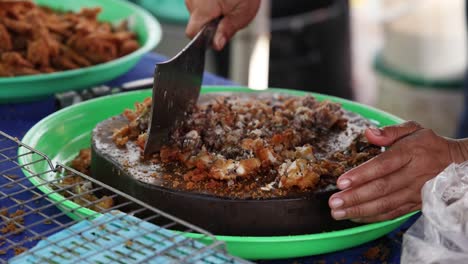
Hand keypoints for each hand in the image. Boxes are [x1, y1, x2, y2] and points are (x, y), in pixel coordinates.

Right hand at [185, 0, 260, 49]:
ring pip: (197, 8)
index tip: (215, 35)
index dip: (203, 38)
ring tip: (227, 2)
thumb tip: (216, 45)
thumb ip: (227, 30)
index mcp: (202, 8)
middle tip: (227, 13)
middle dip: (210, 21)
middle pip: (195, 19)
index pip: (192, 32)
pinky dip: (209, 0)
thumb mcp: (241, 14)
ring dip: (210, 9)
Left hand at [328, 121, 467, 222]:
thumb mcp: (413, 129)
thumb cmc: (428, 144)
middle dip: (355, 197)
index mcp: (410, 153)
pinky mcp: (416, 205)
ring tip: (338, 213)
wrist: (457, 164)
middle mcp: (413, 174)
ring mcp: (415, 192)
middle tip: (334, 202)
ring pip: (385, 204)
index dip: (361, 175)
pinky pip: (393, 214)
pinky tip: (355, 217)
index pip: (383, 165)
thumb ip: (390, 131)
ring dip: (360, 210)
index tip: (341, 182)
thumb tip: (369, 133)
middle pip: (381, 188)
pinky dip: (373, 217)